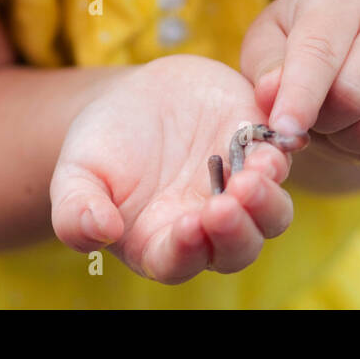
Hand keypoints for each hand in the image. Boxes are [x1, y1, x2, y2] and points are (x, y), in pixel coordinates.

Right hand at [49, 54, 296, 283]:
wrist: (135, 96)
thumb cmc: (101, 147)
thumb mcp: (76, 175)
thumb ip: (77, 212)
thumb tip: (99, 232)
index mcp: (162, 242)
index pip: (179, 262)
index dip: (186, 250)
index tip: (189, 226)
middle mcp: (210, 224)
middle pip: (238, 248)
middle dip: (237, 231)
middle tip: (228, 202)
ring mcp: (240, 187)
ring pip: (272, 211)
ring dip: (268, 199)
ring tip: (256, 171)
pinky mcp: (260, 147)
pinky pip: (282, 155)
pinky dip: (283, 149)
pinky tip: (274, 134)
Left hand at [240, 0, 359, 179]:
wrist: (350, 58)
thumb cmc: (296, 48)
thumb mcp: (267, 45)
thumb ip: (264, 67)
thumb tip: (273, 94)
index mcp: (342, 0)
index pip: (321, 52)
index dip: (300, 97)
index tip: (283, 130)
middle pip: (354, 97)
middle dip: (321, 121)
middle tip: (312, 114)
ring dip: (347, 144)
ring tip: (338, 122)